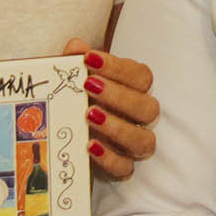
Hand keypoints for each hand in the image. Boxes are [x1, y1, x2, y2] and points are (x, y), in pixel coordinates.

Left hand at [66, 39, 157, 179]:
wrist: (67, 134)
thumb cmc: (79, 99)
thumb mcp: (75, 79)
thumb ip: (76, 62)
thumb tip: (75, 47)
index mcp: (135, 90)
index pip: (141, 76)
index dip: (118, 68)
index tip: (89, 59)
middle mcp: (141, 117)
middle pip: (148, 107)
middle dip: (119, 96)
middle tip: (90, 87)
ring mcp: (134, 144)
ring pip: (144, 140)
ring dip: (119, 128)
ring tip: (89, 116)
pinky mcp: (122, 168)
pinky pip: (125, 168)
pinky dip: (110, 158)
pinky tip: (90, 145)